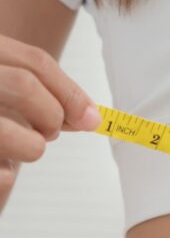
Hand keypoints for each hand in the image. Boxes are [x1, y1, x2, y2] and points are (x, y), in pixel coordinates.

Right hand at [0, 34, 100, 212]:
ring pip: (22, 135)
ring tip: (17, 147)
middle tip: (48, 131)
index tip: (91, 118)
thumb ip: (32, 93)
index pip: (32, 61)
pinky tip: (0, 170)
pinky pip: (2, 174)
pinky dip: (6, 176)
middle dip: (51, 114)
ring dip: (31, 148)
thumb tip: (90, 117)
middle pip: (24, 86)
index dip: (70, 91)